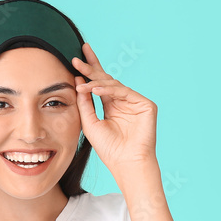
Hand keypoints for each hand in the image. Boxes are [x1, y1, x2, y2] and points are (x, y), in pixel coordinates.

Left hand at [72, 43, 157, 172]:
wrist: (125, 162)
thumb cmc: (109, 148)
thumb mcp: (89, 123)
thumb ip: (84, 103)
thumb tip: (78, 81)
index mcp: (111, 105)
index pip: (99, 84)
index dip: (88, 71)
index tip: (75, 59)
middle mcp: (123, 101)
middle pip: (106, 79)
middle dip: (91, 67)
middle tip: (77, 58)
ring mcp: (135, 102)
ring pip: (113, 84)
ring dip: (95, 81)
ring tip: (81, 82)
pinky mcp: (145, 104)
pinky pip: (124, 91)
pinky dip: (108, 89)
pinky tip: (95, 89)